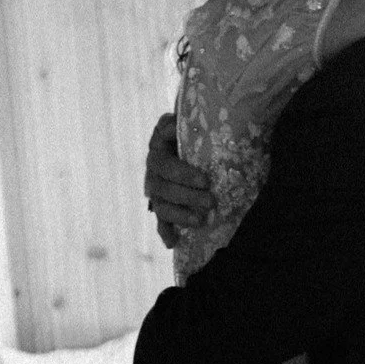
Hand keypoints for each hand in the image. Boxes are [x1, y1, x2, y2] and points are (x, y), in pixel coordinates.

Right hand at [144, 113, 212, 249]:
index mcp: (158, 148)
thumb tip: (176, 122)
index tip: (205, 180)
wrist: (193, 139)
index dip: (182, 174)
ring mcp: (155, 189)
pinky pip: (160, 221)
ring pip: (162, 206)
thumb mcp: (190, 121)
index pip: (164, 164)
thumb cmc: (195, 129)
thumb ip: (179, 122)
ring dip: (180, 215)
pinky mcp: (161, 205)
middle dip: (187, 197)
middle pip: (164, 188)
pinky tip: (173, 242)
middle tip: (211, 201)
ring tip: (201, 221)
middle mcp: (153, 170)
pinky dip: (165, 232)